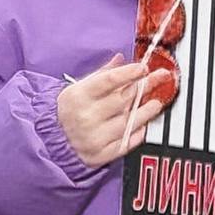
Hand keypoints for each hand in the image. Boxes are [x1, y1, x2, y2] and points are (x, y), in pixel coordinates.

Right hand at [56, 56, 170, 169]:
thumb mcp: (79, 87)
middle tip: (160, 78)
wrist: (55, 139)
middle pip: (122, 100)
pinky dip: (137, 134)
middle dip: (144, 87)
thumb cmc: (71, 110)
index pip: (109, 81)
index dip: (129, 73)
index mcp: (78, 96)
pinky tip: (143, 125)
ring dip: (146, 112)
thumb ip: (102, 74)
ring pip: (127, 122)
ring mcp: (93, 137)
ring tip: (156, 103)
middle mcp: (85, 117)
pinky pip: (125, 143)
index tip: (143, 68)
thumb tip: (121, 59)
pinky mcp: (100, 154)